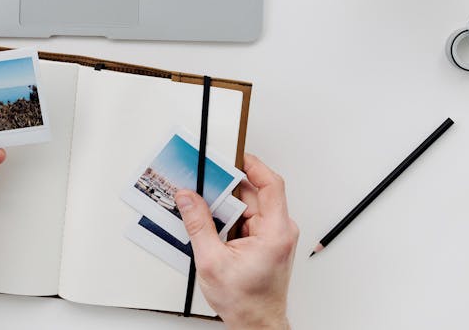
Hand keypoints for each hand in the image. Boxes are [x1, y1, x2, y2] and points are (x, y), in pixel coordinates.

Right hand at [175, 154, 298, 329]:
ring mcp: (274, 236)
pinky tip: (213, 225)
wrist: (256, 324)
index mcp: (275, 232)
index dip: (252, 165)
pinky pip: (247, 218)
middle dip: (227, 188)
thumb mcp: (213, 262)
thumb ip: (199, 225)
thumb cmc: (247, 303)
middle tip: (204, 184)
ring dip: (227, 206)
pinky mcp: (266, 241)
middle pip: (255, 193)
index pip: (271, 184)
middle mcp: (279, 231)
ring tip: (204, 211)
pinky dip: (230, 218)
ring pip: (249, 206)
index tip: (233, 155)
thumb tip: (189, 199)